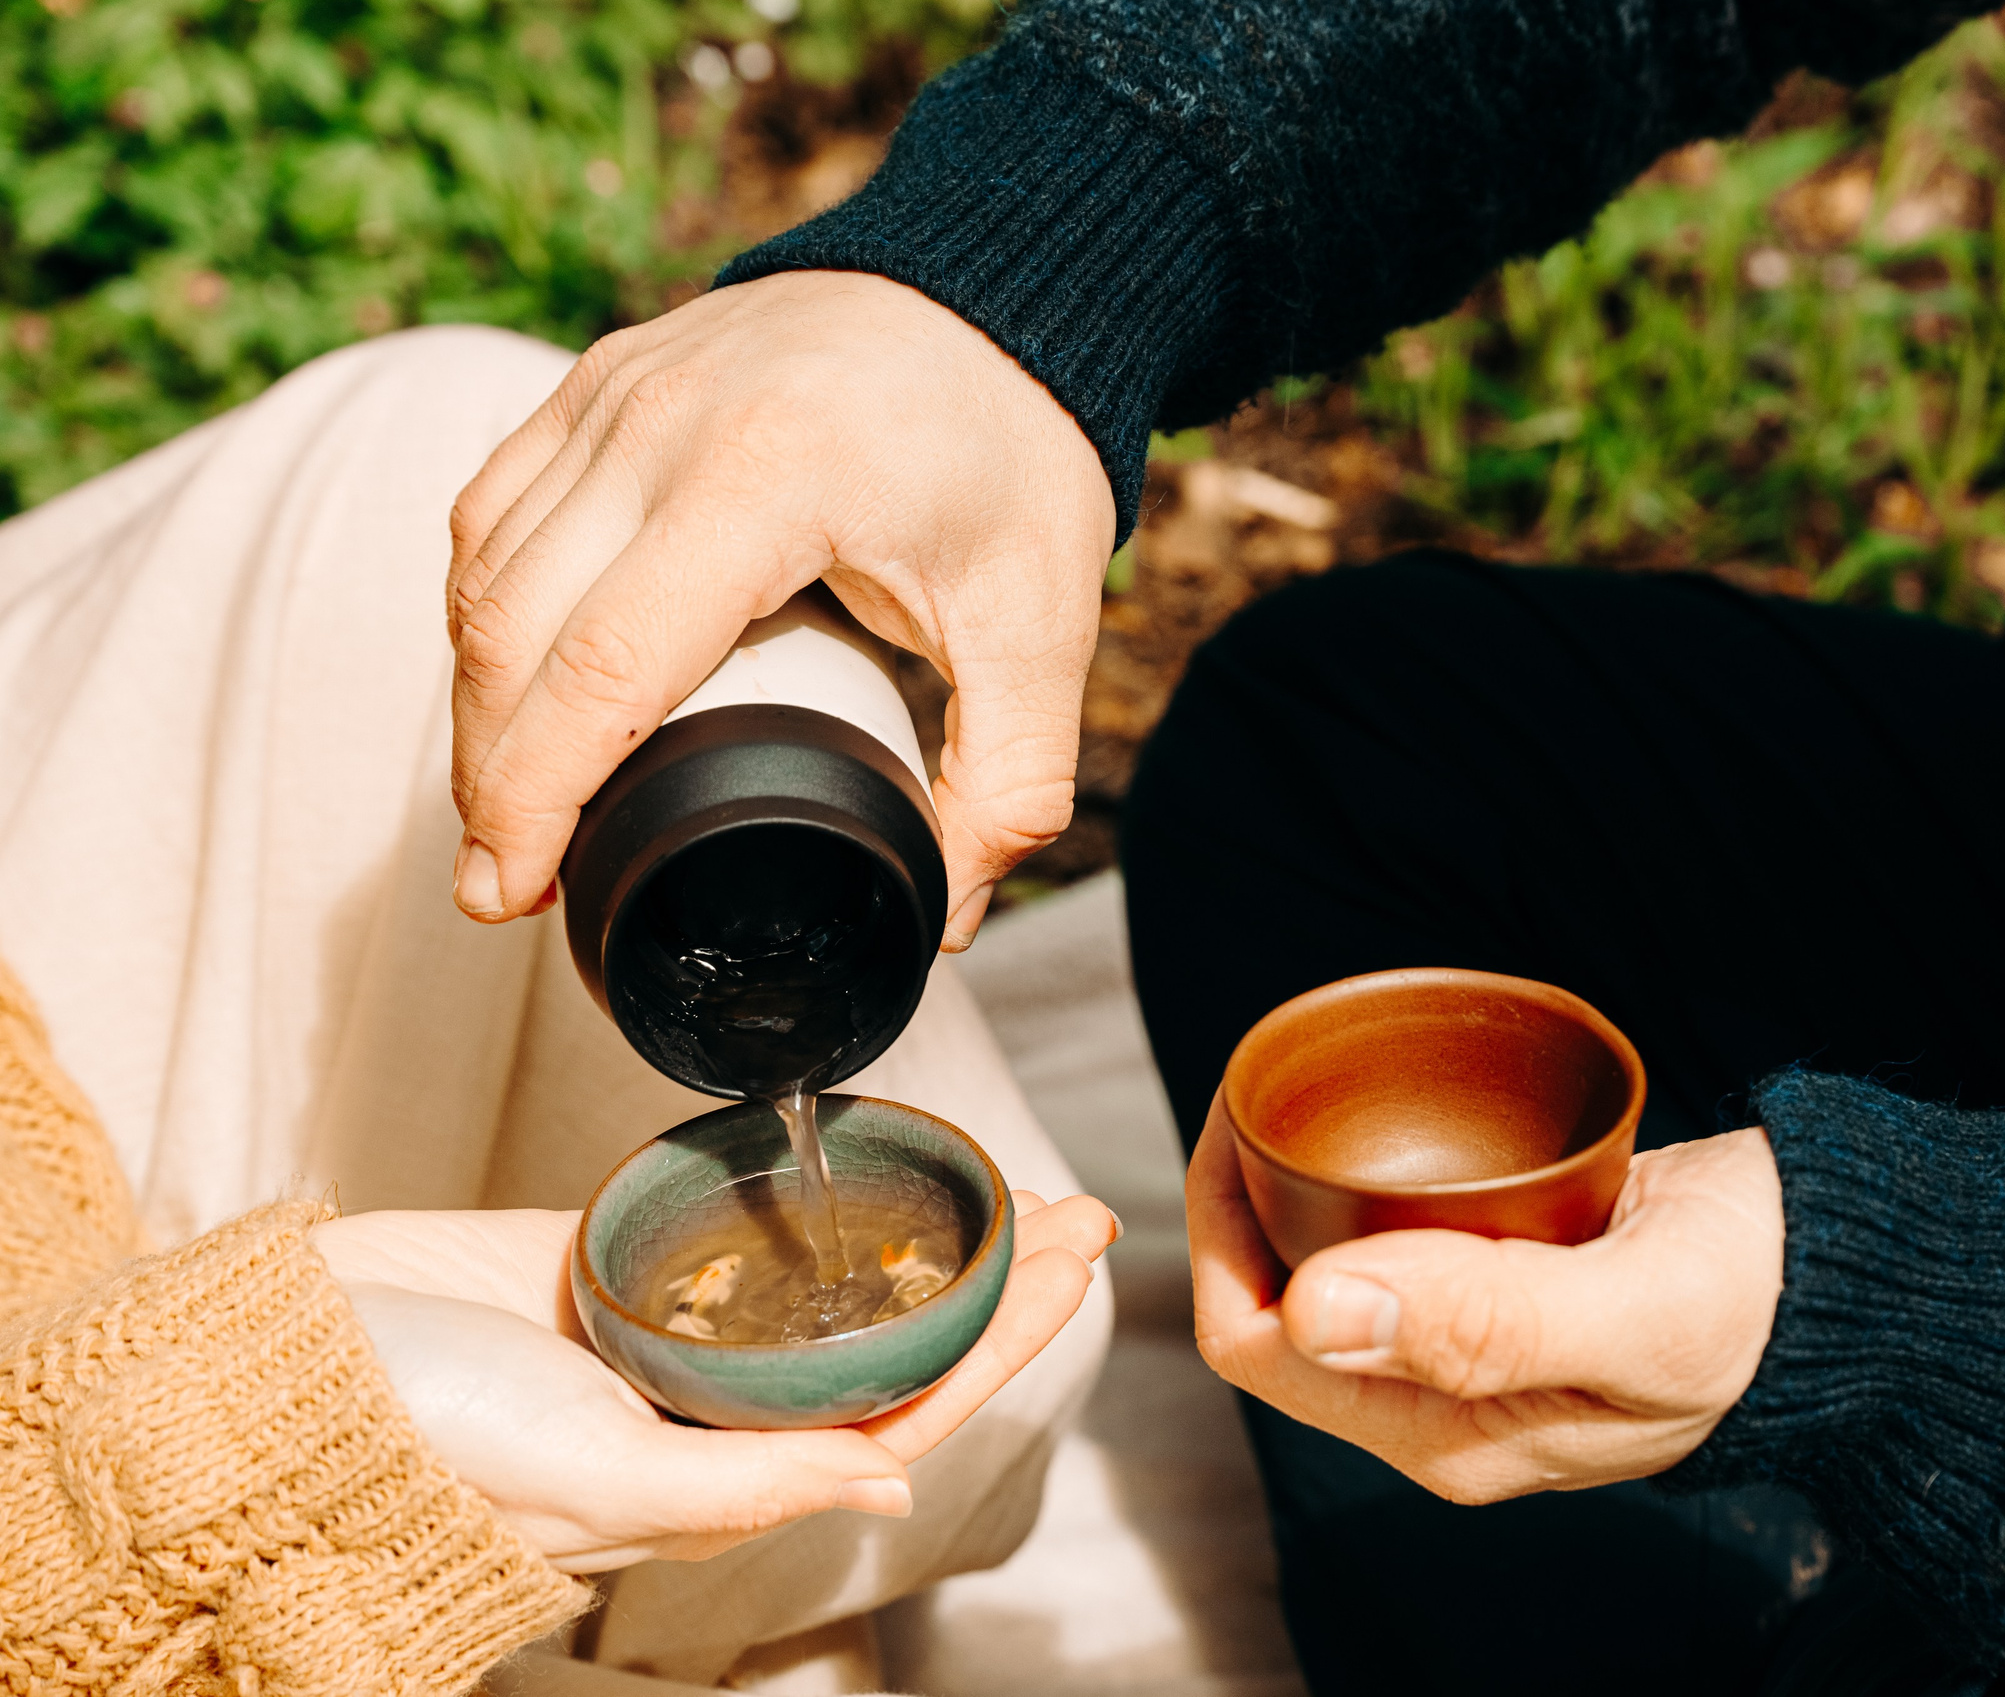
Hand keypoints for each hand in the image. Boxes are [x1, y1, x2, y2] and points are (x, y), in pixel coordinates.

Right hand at [315, 1188, 1115, 1571]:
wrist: (273, 1357)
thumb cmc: (413, 1432)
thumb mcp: (589, 1478)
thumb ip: (741, 1485)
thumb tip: (892, 1484)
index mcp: (713, 1477)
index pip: (901, 1405)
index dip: (999, 1336)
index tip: (1073, 1264)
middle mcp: (701, 1412)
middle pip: (885, 1343)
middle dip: (991, 1281)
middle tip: (1076, 1209)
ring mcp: (660, 1334)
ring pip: (825, 1288)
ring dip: (917, 1240)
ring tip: (1002, 1184)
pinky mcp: (608, 1259)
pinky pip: (732, 1228)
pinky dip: (807, 1205)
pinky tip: (872, 1174)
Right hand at [444, 270, 1116, 947]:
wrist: (995, 284)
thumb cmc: (1014, 450)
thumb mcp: (1042, 623)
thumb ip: (1011, 786)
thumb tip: (941, 918)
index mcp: (767, 480)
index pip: (602, 665)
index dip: (537, 796)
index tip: (513, 891)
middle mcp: (659, 423)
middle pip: (510, 631)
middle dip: (487, 779)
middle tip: (502, 888)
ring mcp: (614, 390)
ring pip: (483, 573)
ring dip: (477, 704)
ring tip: (506, 812)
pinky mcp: (596, 379)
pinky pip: (494, 511)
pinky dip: (484, 612)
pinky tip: (510, 689)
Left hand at [1187, 1114, 1783, 1504]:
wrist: (1849, 1277)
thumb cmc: (1757, 1302)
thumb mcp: (1634, 1314)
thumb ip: (1489, 1319)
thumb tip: (1318, 1308)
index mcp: (1448, 1433)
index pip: (1262, 1346)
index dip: (1221, 1238)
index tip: (1239, 1120)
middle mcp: (1439, 1405)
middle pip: (1278, 1308)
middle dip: (1243, 1203)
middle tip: (1258, 1083)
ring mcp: (1465, 1353)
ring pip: (1326, 1272)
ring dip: (1293, 1190)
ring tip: (1296, 1088)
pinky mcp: (1498, 1294)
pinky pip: (1389, 1245)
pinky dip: (1360, 1182)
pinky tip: (1377, 1115)